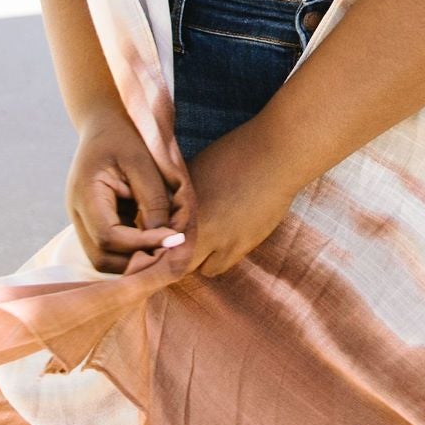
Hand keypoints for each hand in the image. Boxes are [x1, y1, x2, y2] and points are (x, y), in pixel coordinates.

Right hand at [66, 106, 188, 275]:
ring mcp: (82, 221)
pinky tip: (155, 238)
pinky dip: (132, 250)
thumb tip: (166, 241)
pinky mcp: (94, 223)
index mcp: (86, 194)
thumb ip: (154, 202)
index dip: (142, 244)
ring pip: (104, 259)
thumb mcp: (144, 164)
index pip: (108, 237)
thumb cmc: (126, 137)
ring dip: (134, 258)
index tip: (174, 238)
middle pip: (101, 258)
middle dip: (137, 261)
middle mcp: (78, 213)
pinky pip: (110, 249)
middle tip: (171, 249)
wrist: (106, 123)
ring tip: (165, 244)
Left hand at [119, 117, 303, 288]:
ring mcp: (223, 243)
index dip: (150, 244)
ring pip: (197, 269)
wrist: (275, 157)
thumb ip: (173, 198)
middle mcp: (198, 231)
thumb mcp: (192, 171)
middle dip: (169, 257)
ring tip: (196, 245)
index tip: (149, 243)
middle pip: (172, 262)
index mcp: (181, 210)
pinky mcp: (243, 247)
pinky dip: (214, 260)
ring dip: (193, 260)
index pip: (155, 241)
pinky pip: (218, 267)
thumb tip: (158, 212)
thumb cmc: (232, 155)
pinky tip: (218, 243)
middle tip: (168, 249)